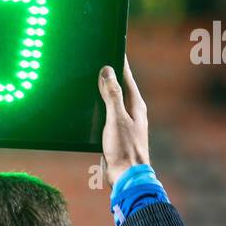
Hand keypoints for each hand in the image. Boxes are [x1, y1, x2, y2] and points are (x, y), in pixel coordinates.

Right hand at [98, 57, 148, 186]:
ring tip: (90, 82)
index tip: (113, 48)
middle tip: (97, 62)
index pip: (127, 78)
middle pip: (120, 89)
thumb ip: (112, 95)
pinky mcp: (116, 136)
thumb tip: (107, 71)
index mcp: (136, 106)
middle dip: (110, 76)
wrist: (126, 178)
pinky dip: (98, 109)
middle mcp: (133, 113)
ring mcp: (125, 125)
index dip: (119, 63)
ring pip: (112, 103)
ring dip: (102, 93)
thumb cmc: (125, 149)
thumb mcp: (116, 118)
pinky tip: (89, 110)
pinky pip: (106, 116)